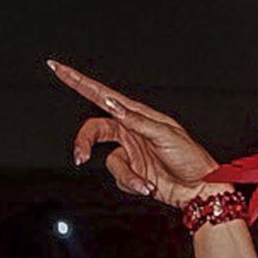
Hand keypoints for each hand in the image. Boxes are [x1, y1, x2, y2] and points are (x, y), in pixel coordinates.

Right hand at [48, 59, 221, 207]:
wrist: (200, 189)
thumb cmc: (190, 158)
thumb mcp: (164, 134)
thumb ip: (134, 119)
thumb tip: (111, 103)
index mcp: (136, 114)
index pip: (101, 95)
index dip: (78, 81)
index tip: (58, 68)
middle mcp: (130, 131)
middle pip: (94, 130)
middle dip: (85, 143)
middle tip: (80, 156)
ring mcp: (131, 153)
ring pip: (109, 162)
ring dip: (126, 176)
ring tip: (146, 183)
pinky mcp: (133, 173)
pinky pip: (119, 178)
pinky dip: (132, 184)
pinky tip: (149, 186)